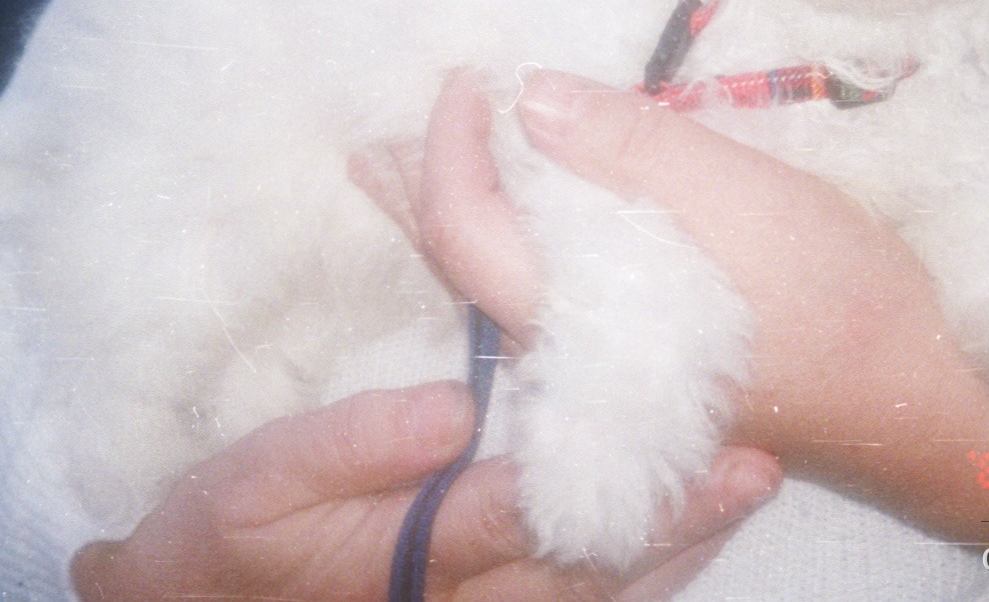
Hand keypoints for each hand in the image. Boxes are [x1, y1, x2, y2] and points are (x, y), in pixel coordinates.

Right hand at [71, 381, 780, 600]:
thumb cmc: (229, 535)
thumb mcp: (259, 479)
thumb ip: (352, 444)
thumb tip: (451, 407)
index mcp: (416, 556)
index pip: (532, 512)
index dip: (621, 479)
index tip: (700, 438)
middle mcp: (466, 600)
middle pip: (593, 564)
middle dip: (680, 518)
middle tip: (758, 466)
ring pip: (601, 593)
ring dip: (677, 545)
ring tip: (747, 489)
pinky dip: (641, 571)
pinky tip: (684, 535)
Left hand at [357, 69, 988, 549]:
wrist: (918, 399)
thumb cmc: (839, 300)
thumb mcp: (746, 201)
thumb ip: (635, 150)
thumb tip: (532, 98)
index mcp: (581, 319)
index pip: (467, 232)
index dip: (446, 151)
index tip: (464, 76)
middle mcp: (573, 350)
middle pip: (464, 265)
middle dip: (418, 190)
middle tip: (371, 133)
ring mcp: (606, 359)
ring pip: (500, 277)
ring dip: (461, 208)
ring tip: (420, 159)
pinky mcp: (641, 352)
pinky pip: (545, 283)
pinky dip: (514, 231)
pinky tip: (523, 204)